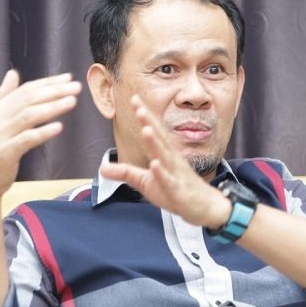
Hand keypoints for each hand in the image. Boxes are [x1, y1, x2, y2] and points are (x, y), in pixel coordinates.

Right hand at [0, 70, 81, 200]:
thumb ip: (5, 95)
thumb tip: (12, 74)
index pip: (26, 90)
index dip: (47, 82)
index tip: (67, 78)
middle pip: (29, 99)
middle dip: (54, 91)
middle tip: (75, 87)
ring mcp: (0, 135)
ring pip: (29, 116)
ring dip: (52, 107)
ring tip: (71, 102)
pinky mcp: (5, 152)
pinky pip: (27, 139)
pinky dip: (43, 132)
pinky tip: (58, 128)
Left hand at [99, 95, 228, 228]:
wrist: (203, 207)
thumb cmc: (174, 191)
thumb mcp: (144, 182)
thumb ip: (125, 172)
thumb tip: (102, 168)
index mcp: (163, 154)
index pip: (153, 130)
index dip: (144, 115)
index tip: (134, 99)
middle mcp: (171, 159)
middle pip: (158, 137)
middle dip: (148, 121)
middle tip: (138, 106)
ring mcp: (175, 173)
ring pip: (164, 156)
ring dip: (155, 142)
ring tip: (146, 129)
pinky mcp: (177, 190)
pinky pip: (169, 181)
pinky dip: (162, 173)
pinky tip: (155, 164)